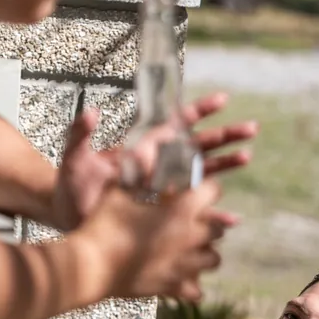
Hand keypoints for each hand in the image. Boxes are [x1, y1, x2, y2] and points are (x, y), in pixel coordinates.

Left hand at [50, 93, 256, 229]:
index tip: (222, 99)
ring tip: (247, 157)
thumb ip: (80, 134)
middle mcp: (156, 167)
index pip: (174, 125)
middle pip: (197, 146)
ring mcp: (161, 190)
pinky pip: (191, 212)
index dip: (198, 111)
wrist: (67, 218)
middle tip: (251, 128)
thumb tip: (90, 111)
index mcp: (141, 148)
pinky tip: (230, 219)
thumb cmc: (69, 186)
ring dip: (224, 166)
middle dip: (224, 135)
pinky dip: (212, 213)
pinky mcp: (162, 214)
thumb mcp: (73, 158)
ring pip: (201, 175)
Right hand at [74, 178, 235, 302]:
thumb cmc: (104, 223)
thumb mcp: (121, 190)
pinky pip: (195, 291)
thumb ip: (141, 173)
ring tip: (190, 250)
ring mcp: (184, 265)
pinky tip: (181, 278)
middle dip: (208, 222)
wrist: (90, 265)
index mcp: (181, 210)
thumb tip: (148, 153)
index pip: (212, 191)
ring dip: (205, 252)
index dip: (204, 188)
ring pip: (213, 259)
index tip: (194, 190)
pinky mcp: (172, 287)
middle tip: (191, 220)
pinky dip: (192, 285)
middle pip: (219, 228)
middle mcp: (190, 237)